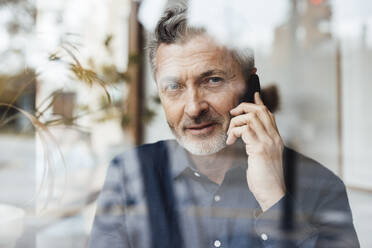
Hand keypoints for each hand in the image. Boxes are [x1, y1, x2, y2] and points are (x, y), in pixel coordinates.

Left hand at [226, 92, 285, 211]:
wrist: (272, 193)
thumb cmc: (265, 178)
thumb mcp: (262, 157)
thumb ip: (257, 144)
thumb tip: (248, 137)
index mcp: (275, 139)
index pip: (269, 114)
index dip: (259, 103)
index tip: (254, 94)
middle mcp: (274, 138)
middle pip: (260, 111)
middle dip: (244, 108)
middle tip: (232, 114)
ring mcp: (268, 142)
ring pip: (251, 117)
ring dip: (235, 122)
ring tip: (230, 135)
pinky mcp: (260, 148)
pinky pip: (245, 129)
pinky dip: (234, 131)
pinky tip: (231, 141)